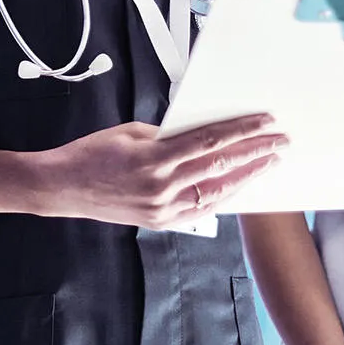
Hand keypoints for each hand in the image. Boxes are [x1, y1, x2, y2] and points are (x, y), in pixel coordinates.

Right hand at [33, 114, 285, 228]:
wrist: (63, 187)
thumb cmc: (91, 155)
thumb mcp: (131, 132)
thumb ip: (168, 134)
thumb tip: (200, 133)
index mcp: (154, 158)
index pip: (210, 141)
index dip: (242, 131)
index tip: (265, 123)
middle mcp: (161, 187)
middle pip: (221, 166)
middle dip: (255, 153)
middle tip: (280, 142)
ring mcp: (162, 209)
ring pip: (217, 192)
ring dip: (247, 176)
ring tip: (268, 164)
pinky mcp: (161, 222)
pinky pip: (202, 209)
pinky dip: (224, 196)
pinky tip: (240, 187)